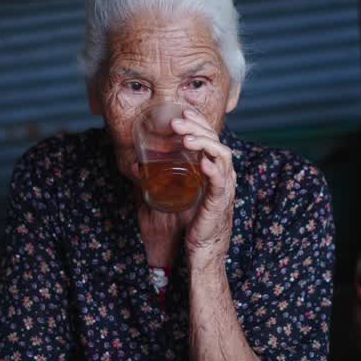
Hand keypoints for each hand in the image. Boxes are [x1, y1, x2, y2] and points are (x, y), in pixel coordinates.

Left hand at [170, 109, 235, 268]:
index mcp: (214, 169)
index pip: (210, 138)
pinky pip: (220, 180)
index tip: (183, 111)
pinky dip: (213, 168)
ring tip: (185, 137)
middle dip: (197, 126)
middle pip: (216, 140)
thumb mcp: (175, 194)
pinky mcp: (220, 201)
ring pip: (221, 154)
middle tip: (177, 120)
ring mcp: (224, 186)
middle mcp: (223, 174)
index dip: (199, 122)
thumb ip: (159, 180)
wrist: (204, 249)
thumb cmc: (192, 222)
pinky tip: (202, 161)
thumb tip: (136, 168)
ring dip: (204, 142)